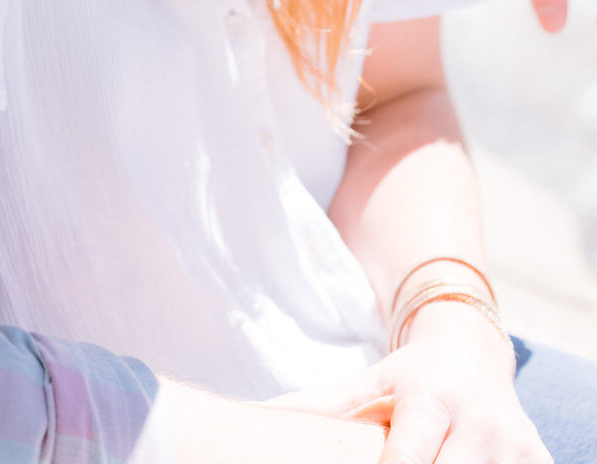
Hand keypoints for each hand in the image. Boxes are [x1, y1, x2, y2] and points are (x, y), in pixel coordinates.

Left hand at [272, 304, 547, 463]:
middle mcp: (478, 422)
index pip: (408, 459)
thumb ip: (319, 404)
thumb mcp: (368, 381)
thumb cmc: (410, 374)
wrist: (471, 348)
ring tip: (432, 463)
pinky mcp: (538, 457)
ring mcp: (514, 444)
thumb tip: (260, 414)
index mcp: (431, 401)